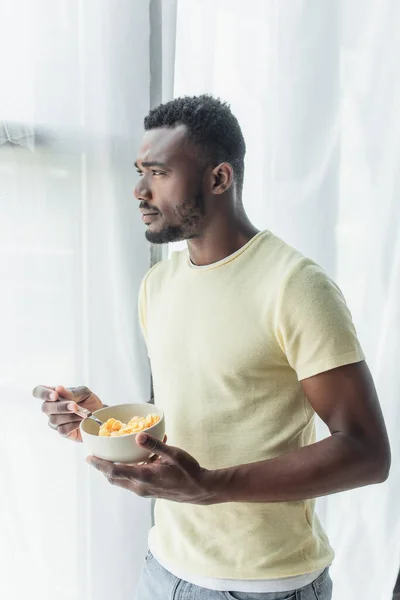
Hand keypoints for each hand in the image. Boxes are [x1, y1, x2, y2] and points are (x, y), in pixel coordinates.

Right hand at [33, 385, 103, 441]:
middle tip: (74, 406)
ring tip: (83, 414)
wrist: (100, 416)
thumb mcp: (84, 392)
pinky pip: (62, 429)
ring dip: (70, 416)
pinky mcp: (62, 432)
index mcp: (54, 394)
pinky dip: (73, 425)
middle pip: (45, 407)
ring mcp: (55, 421)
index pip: (39, 391)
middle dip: (61, 407)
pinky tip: (81, 422)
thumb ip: (71, 392)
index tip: (55, 395)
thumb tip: (58, 388)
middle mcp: (51, 408)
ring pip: (54, 419)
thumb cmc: (89, 401)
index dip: (43, 393)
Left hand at [87, 433, 217, 504]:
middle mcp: (140, 487)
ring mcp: (145, 491)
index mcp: (144, 477)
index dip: (99, 464)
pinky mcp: (150, 491)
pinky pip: (132, 480)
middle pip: (114, 478)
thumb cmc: (189, 471)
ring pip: (122, 480)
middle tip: (96, 454)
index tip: (88, 457)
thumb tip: (138, 434)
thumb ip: (155, 444)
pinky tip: (141, 456)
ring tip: (113, 454)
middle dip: (103, 467)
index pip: (114, 471)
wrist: (200, 490)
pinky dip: (129, 470)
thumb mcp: (173, 454)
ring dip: (115, 469)